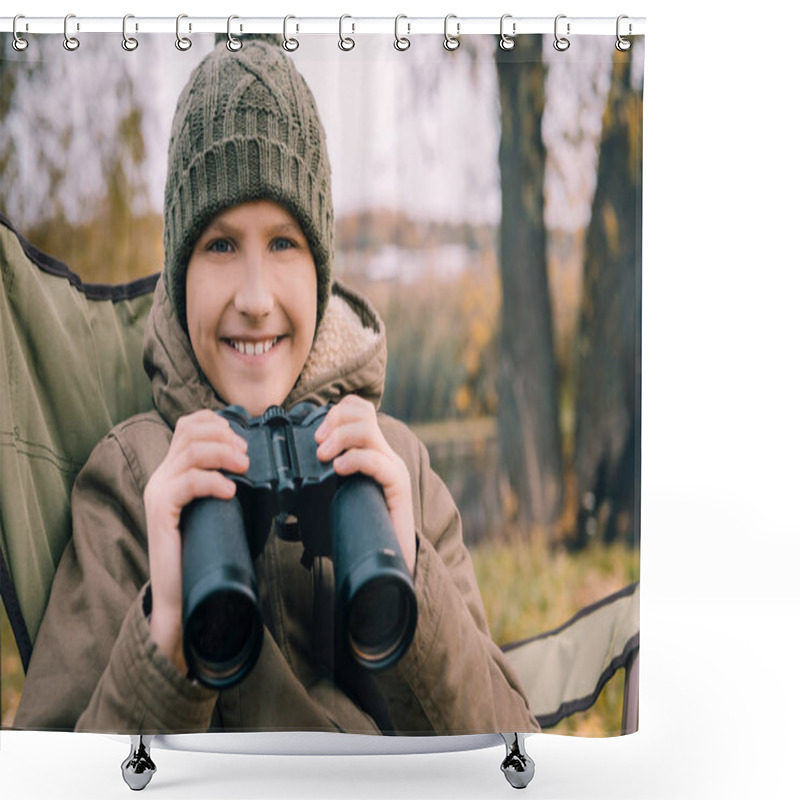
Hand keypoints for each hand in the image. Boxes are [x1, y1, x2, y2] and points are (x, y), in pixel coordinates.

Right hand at [143, 409, 249, 673]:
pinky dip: (213, 481)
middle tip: (246, 456)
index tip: (243, 440)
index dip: (218, 423)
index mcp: (174, 471)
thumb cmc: (204, 550)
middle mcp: (162, 475)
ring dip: (224, 454)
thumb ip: (226, 483)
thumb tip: (256, 465)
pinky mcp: (160, 510)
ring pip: (192, 451)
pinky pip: (187, 482)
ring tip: (245, 468)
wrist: (181, 593)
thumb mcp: (217, 507)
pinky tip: (230, 491)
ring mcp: (158, 491)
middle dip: (225, 435)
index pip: (189, 425)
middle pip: (190, 430)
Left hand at [314, 396, 416, 576]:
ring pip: (368, 429)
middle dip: (335, 421)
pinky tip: (339, 469)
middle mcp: (385, 455)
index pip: (360, 409)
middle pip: (363, 412)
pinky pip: (376, 460)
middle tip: (318, 446)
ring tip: (325, 458)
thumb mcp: (340, 498)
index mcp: (372, 452)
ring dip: (340, 437)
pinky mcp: (399, 485)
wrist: (394, 560)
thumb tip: (291, 487)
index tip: (316, 436)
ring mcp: (393, 468)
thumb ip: (325, 485)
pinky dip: (354, 459)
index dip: (336, 412)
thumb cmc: (365, 530)